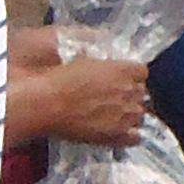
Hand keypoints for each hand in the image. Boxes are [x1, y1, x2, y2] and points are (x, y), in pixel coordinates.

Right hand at [11, 42, 149, 150]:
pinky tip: (116, 130)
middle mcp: (129, 92)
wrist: (43, 104)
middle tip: (109, 94)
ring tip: (110, 113)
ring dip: (128, 112)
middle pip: (140, 92)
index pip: (140, 70)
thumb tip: (100, 46)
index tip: (118, 75)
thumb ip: (95, 51)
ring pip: (139, 114)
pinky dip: (129, 134)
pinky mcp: (116, 135)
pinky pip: (135, 137)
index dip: (129, 73)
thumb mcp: (76, 53)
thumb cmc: (54, 77)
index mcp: (122, 69)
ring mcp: (125, 116)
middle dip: (128, 92)